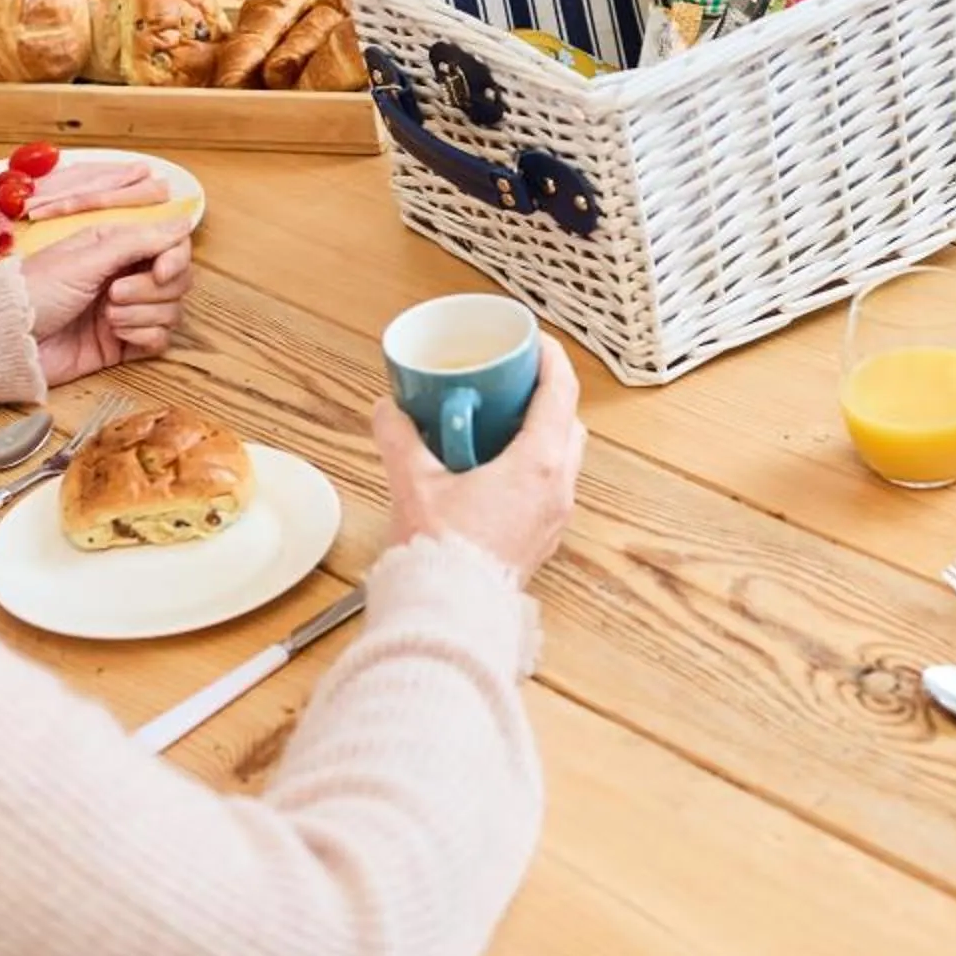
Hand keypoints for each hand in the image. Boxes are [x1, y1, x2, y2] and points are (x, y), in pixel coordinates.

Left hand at [21, 221, 192, 385]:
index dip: (175, 259)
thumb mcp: (86, 259)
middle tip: (112, 296)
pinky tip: (116, 335)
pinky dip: (144, 337)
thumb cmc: (34, 292)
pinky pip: (160, 340)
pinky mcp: (124, 343)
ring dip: (141, 315)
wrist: (8, 342)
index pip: (172, 245)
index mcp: (116, 246)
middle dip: (150, 290)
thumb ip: (138, 241)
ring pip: (171, 311)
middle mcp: (126, 275)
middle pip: (177, 280)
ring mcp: (127, 310)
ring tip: (106, 317)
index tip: (161, 272)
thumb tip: (184, 221)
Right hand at [373, 341, 584, 582]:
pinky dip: (533, 467)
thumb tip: (387, 409)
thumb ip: (400, 438)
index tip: (534, 341)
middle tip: (514, 381)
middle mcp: (557, 489)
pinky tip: (494, 469)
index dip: (550, 359)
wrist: (448, 614)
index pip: (560, 393)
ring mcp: (553, 518)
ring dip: (542, 434)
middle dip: (547, 396)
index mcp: (538, 464)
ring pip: (563, 458)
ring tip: (501, 424)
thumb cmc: (440, 553)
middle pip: (568, 423)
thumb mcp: (414, 483)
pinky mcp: (541, 540)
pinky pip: (550, 488)